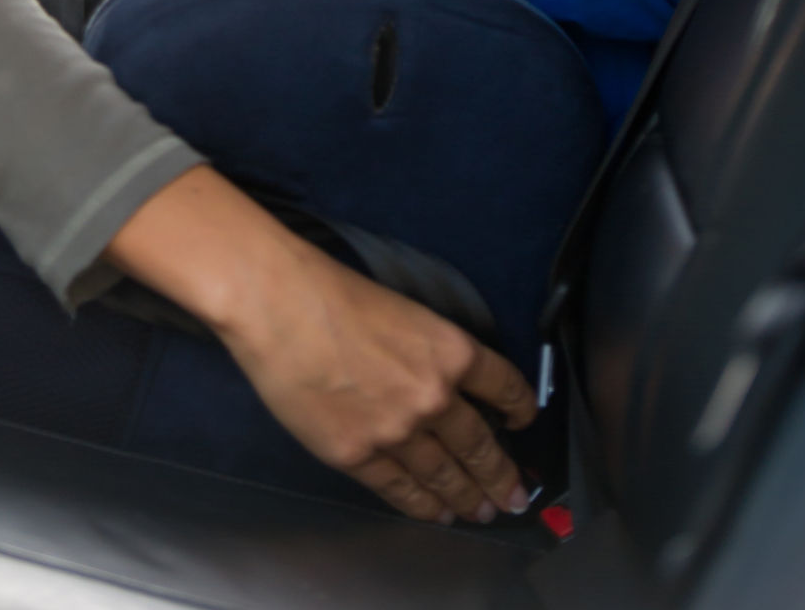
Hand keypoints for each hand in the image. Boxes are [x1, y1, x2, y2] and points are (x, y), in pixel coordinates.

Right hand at [107, 168, 534, 520]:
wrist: (281, 306)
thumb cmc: (331, 293)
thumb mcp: (403, 310)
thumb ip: (430, 352)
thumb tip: (445, 384)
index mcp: (450, 350)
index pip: (504, 386)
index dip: (520, 408)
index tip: (524, 421)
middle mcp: (433, 396)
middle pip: (479, 445)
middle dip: (500, 474)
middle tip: (512, 494)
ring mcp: (397, 431)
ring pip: (445, 475)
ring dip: (467, 497)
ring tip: (481, 511)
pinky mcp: (358, 454)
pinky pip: (401, 489)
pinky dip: (423, 505)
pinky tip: (436, 512)